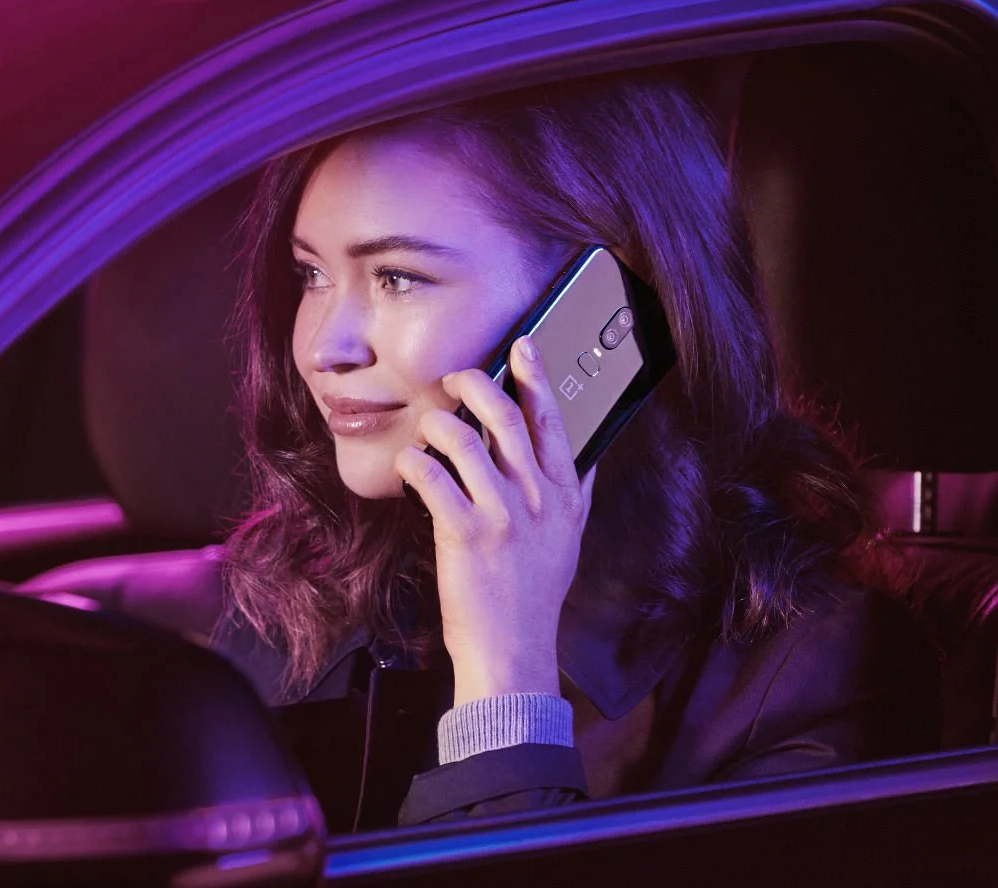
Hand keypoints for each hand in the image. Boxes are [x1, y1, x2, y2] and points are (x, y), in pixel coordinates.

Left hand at [395, 337, 594, 704]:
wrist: (511, 649)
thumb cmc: (534, 596)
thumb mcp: (569, 540)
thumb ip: (577, 496)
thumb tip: (588, 460)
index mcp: (564, 498)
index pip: (553, 424)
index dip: (537, 379)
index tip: (524, 348)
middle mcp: (537, 500)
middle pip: (508, 419)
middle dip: (478, 386)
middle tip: (458, 379)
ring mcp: (502, 515)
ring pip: (464, 441)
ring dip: (438, 424)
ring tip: (428, 426)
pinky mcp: (464, 533)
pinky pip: (432, 477)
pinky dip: (414, 463)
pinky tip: (409, 465)